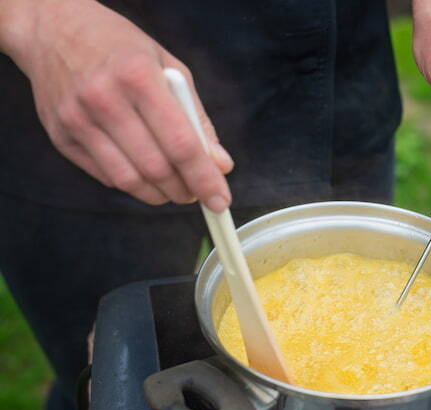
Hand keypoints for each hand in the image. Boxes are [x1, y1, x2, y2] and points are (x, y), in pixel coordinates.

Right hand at [0, 0, 232, 210]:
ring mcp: (77, 120)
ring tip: (173, 189)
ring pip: (129, 180)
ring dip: (159, 195)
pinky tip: (143, 173)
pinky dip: (132, 183)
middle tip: (197, 193)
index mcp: (137, 76)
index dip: (204, 178)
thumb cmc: (120, 48)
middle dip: (184, 191)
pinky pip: (106, 176)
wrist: (52, 30)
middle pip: (155, 168)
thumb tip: (220, 165)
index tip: (220, 200)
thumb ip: (196, 118)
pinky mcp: (61, 137)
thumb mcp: (169, 67)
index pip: (180, 143)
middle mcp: (103, 98)